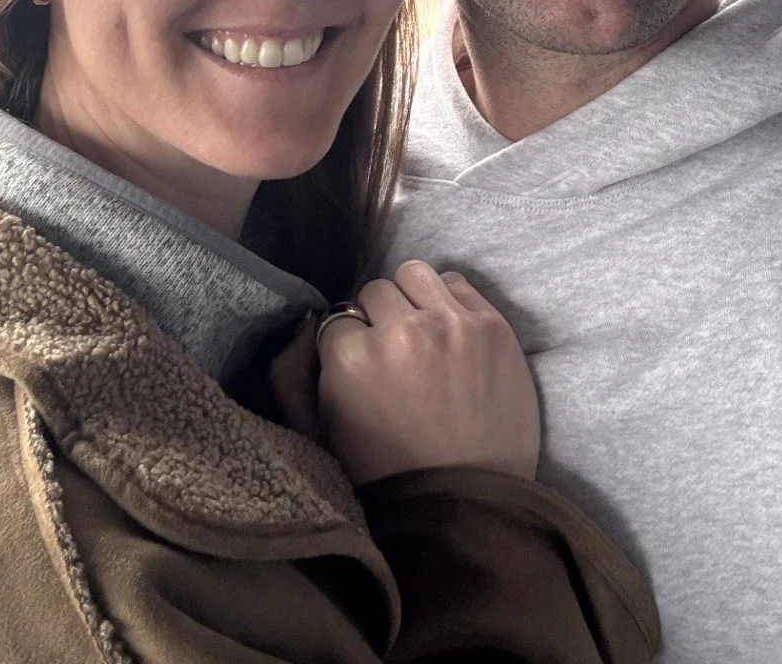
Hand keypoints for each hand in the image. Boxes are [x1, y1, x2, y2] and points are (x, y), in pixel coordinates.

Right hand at [316, 260, 539, 486]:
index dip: (347, 345)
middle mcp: (402, 331)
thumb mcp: (313, 436)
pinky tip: (450, 337)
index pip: (337, 317)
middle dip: (378, 320)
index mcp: (351, 358)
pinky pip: (457, 282)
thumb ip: (289, 372)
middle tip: (392, 358)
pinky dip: (448, 302)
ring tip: (421, 338)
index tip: (363, 370)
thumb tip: (306, 319)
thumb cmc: (384, 475)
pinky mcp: (492, 325)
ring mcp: (452, 324)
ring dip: (411, 300)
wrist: (465, 505)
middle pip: (374, 291)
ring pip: (414, 275)